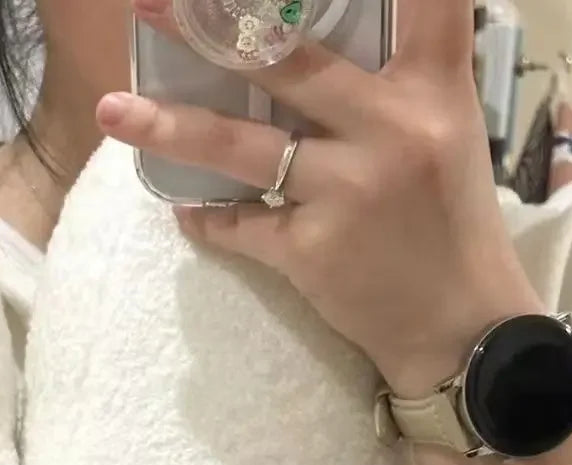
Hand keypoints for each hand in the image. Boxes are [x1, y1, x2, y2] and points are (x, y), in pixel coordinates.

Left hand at [98, 0, 545, 397]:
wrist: (457, 325)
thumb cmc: (447, 223)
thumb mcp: (443, 134)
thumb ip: (393, 87)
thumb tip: (309, 49)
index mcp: (433, 89)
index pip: (430, 2)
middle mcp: (391, 128)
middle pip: (291, 64)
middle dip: (218, 32)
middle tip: (156, 6)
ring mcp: (347, 190)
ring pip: (240, 147)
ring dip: (170, 128)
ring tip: (113, 111)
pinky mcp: (311, 251)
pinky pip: (237, 224)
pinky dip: (206, 217)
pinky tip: (183, 208)